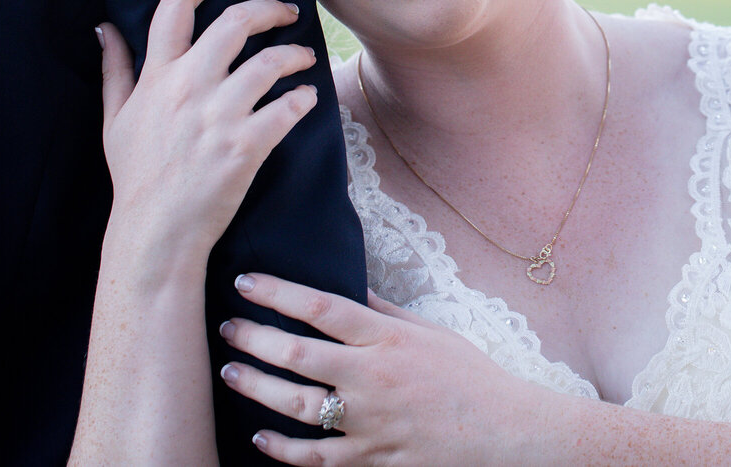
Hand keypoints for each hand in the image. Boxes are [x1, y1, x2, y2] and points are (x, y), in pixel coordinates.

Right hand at [98, 0, 319, 265]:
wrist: (155, 232)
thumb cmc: (136, 176)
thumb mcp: (114, 119)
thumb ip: (116, 69)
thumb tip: (105, 26)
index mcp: (156, 76)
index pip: (176, 3)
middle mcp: (187, 87)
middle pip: (235, 21)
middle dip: (269, 7)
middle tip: (287, 11)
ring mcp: (218, 116)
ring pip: (270, 62)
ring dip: (296, 54)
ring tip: (304, 59)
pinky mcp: (245, 146)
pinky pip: (287, 107)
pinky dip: (303, 98)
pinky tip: (305, 98)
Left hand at [218, 274, 552, 465]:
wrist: (504, 431)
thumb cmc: (471, 376)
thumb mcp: (432, 331)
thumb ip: (387, 312)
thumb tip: (353, 288)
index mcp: (389, 339)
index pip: (322, 307)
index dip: (278, 293)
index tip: (246, 282)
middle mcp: (374, 377)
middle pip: (298, 354)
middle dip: (254, 339)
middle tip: (227, 329)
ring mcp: (370, 421)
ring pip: (298, 406)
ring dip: (257, 388)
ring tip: (231, 373)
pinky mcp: (371, 457)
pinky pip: (317, 456)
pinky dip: (283, 449)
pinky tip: (260, 436)